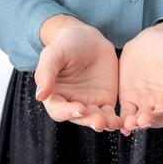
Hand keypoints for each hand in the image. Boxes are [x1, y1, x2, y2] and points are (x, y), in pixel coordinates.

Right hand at [34, 14, 120, 131]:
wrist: (89, 40)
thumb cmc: (66, 45)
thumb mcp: (53, 55)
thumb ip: (46, 73)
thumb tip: (40, 96)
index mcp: (55, 95)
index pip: (59, 110)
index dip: (68, 111)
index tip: (80, 108)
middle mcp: (71, 103)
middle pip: (79, 118)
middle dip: (89, 121)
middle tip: (99, 122)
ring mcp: (89, 103)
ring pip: (95, 118)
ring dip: (104, 123)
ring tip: (113, 123)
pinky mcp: (105, 101)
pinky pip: (110, 114)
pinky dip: (116, 120)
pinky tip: (122, 121)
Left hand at [119, 20, 162, 135]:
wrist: (151, 40)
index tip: (161, 105)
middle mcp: (162, 104)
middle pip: (159, 118)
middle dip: (151, 120)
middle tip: (143, 119)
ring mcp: (145, 103)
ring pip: (141, 119)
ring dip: (136, 123)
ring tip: (130, 123)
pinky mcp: (129, 100)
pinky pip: (127, 113)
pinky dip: (124, 120)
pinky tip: (121, 124)